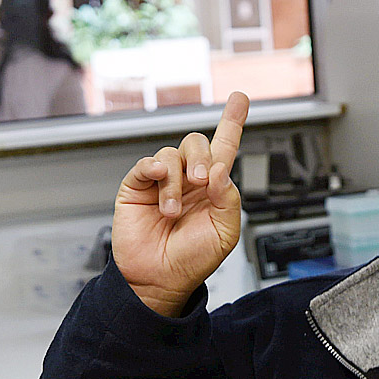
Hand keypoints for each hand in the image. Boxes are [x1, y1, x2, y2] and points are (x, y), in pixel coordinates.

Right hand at [112, 91, 249, 315]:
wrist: (159, 279)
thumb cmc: (192, 259)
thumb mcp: (225, 233)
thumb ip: (229, 199)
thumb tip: (219, 170)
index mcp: (212, 187)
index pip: (224, 147)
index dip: (233, 122)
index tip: (240, 99)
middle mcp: (188, 179)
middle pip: (196, 143)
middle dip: (200, 156)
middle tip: (200, 181)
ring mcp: (162, 181)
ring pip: (171, 153)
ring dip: (175, 181)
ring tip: (172, 210)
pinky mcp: (137, 187)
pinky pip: (145, 164)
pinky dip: (153, 168)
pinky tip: (158, 184)